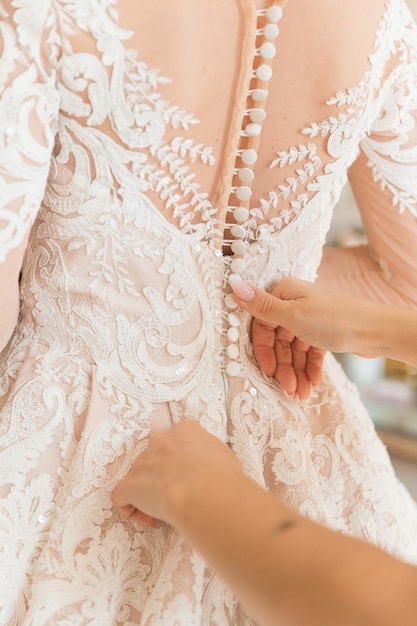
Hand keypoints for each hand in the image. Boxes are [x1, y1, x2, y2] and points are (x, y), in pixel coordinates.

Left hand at [112, 420, 241, 527]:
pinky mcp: (131, 485)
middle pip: (154, 457)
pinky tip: (149, 520)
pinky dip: (131, 509)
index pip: (177, 439)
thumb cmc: (223, 476)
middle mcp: (160, 441)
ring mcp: (143, 462)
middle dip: (161, 476)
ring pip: (138, 476)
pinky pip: (121, 496)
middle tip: (177, 495)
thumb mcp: (223, 455)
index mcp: (185, 431)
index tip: (187, 476)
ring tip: (165, 513)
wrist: (206, 492)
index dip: (179, 460)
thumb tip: (209, 465)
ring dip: (147, 494)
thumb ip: (209, 454)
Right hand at [231, 276, 381, 397]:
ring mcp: (309, 318)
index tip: (267, 371)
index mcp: (285, 293)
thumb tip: (233, 285)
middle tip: (287, 389)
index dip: (263, 350)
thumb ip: (262, 306)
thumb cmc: (336, 319)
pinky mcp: (322, 332)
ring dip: (295, 372)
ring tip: (301, 393)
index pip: (261, 324)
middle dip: (283, 367)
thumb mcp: (294, 316)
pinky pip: (308, 353)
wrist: (378, 332)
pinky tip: (312, 384)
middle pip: (277, 340)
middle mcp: (295, 303)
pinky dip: (308, 368)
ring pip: (293, 350)